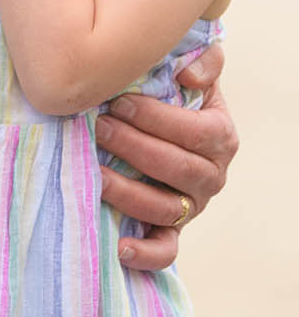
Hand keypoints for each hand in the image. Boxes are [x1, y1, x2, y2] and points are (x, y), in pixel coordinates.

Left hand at [97, 47, 236, 270]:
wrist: (159, 128)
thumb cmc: (170, 94)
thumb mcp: (194, 71)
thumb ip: (203, 62)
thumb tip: (189, 75)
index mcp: (220, 137)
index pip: (196, 132)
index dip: (157, 118)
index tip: (118, 102)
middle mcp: (210, 176)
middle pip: (177, 168)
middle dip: (134, 148)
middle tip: (98, 128)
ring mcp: (191, 207)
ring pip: (166, 209)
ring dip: (129, 193)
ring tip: (96, 175)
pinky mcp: (172, 230)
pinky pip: (165, 251)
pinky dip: (145, 255)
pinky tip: (119, 248)